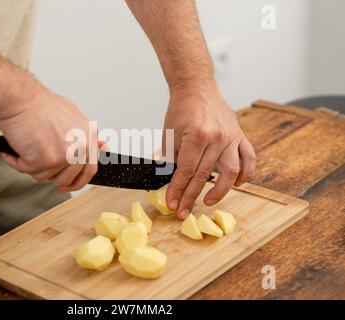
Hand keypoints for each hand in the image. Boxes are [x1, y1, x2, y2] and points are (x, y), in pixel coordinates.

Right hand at [0, 84, 97, 191]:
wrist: (20, 98)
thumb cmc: (40, 105)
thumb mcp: (73, 115)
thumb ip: (86, 134)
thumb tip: (100, 145)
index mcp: (89, 136)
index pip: (90, 169)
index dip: (78, 181)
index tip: (68, 185)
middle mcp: (80, 146)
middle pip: (66, 177)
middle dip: (50, 175)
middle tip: (39, 166)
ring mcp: (63, 155)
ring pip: (45, 176)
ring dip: (32, 166)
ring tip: (26, 148)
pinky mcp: (43, 160)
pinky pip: (27, 171)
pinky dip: (17, 162)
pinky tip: (15, 150)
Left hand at [163, 86, 255, 219]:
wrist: (197, 88)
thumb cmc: (181, 109)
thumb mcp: (169, 134)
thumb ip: (172, 158)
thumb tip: (173, 182)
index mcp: (197, 136)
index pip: (187, 171)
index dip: (178, 190)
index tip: (172, 203)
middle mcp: (217, 137)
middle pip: (205, 175)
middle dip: (191, 196)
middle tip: (183, 211)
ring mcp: (232, 136)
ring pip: (231, 171)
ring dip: (221, 191)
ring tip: (208, 201)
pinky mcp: (240, 135)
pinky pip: (248, 158)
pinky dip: (245, 174)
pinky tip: (236, 184)